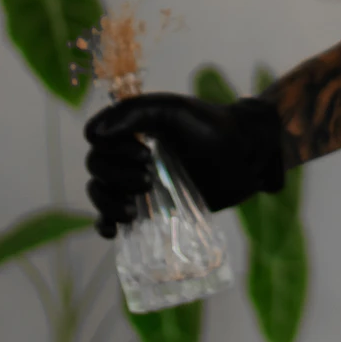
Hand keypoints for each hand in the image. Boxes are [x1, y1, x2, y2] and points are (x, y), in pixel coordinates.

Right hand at [84, 91, 285, 234]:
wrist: (246, 158)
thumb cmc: (213, 128)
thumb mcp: (175, 111)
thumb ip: (135, 112)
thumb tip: (95, 136)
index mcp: (131, 128)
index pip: (97, 138)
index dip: (112, 148)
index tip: (143, 151)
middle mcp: (128, 155)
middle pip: (96, 167)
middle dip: (116, 176)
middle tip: (148, 177)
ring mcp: (136, 183)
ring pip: (100, 194)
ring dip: (108, 203)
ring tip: (133, 210)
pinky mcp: (148, 209)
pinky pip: (111, 220)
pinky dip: (105, 225)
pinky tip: (113, 230)